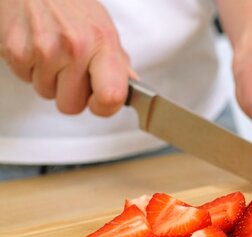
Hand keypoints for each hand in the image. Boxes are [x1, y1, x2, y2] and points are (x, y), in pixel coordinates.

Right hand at [0, 0, 132, 115]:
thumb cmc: (70, 4)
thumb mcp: (103, 28)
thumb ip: (118, 62)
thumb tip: (131, 89)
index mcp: (102, 43)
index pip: (111, 97)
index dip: (104, 108)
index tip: (98, 101)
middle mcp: (75, 47)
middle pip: (71, 106)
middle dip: (70, 94)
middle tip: (70, 70)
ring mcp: (43, 50)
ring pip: (47, 94)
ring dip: (49, 79)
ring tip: (52, 52)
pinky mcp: (16, 51)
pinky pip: (25, 81)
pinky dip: (30, 69)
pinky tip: (36, 47)